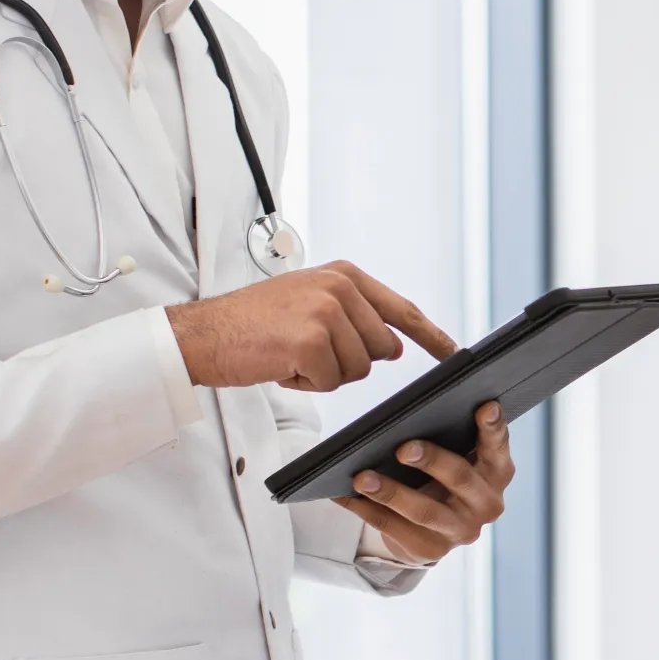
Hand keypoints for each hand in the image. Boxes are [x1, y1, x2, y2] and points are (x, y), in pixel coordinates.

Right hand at [167, 262, 457, 391]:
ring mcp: (326, 312)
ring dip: (325, 374)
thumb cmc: (254, 324)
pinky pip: (330, 382)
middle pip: (382, 350)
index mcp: (344, 275)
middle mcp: (339, 287)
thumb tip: (396, 347)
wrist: (205, 333)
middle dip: (350, 362)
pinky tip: (281, 364)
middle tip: (307, 350)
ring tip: (290, 353)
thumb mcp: (309, 302)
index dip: (431, 335)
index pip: (401, 309)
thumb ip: (355, 316)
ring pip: (357, 370)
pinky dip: (306, 384)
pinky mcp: (311, 340)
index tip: (453, 352)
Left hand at [341, 401, 514, 563]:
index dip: (493, 428)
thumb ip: (451, 440)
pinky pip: (395, 529)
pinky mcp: (432, 549)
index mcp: (496, 472)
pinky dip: (368, 510)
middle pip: (459, 478)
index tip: (485, 407)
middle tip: (403, 449)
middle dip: (431, 461)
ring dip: (390, 493)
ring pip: (424, 511)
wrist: (435, 529)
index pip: (497, 447)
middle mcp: (486, 503)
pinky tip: (348, 496)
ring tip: (363, 478)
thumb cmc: (443, 478)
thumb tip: (407, 418)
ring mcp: (461, 530)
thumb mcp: (457, 458)